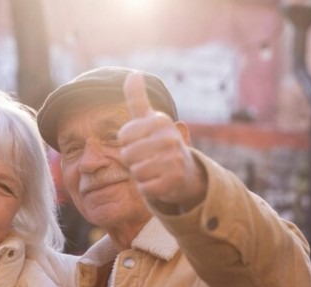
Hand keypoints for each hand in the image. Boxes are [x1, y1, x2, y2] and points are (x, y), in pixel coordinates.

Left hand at [118, 73, 205, 211]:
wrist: (186, 173)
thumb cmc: (160, 144)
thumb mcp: (150, 120)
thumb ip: (138, 99)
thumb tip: (133, 73)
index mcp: (161, 121)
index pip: (123, 136)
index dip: (129, 143)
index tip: (144, 142)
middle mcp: (169, 139)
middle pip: (127, 155)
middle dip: (134, 161)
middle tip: (150, 159)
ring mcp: (173, 161)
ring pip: (135, 172)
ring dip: (141, 175)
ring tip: (155, 170)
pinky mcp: (173, 182)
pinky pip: (144, 188)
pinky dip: (148, 189)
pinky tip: (160, 182)